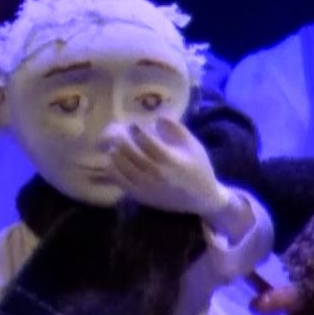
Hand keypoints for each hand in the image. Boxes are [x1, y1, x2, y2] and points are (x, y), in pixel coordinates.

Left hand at [110, 116, 227, 215]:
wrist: (201, 199)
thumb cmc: (198, 168)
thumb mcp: (193, 144)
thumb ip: (176, 128)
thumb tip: (158, 115)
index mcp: (168, 159)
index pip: (144, 140)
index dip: (135, 129)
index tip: (133, 124)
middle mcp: (154, 173)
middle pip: (128, 152)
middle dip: (121, 139)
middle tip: (119, 133)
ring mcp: (145, 186)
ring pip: (120, 166)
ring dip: (115, 152)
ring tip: (115, 145)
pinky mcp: (139, 195)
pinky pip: (118, 181)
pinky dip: (112, 169)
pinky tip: (114, 161)